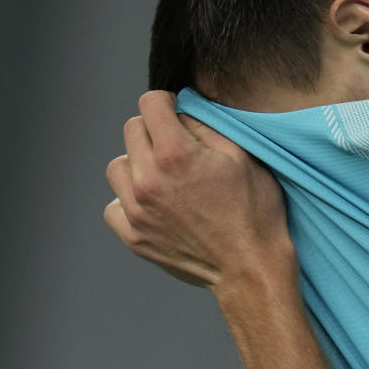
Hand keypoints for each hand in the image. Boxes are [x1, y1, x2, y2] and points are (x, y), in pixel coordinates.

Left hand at [104, 91, 293, 290]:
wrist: (251, 266)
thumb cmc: (255, 212)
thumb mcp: (242, 156)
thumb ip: (205, 128)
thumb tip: (182, 114)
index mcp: (176, 154)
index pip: (149, 103)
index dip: (166, 102)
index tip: (176, 111)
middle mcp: (148, 180)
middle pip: (131, 130)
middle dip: (153, 129)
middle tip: (178, 145)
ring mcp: (136, 211)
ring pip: (117, 166)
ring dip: (137, 163)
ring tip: (165, 176)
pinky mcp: (134, 237)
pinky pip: (113, 205)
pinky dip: (129, 200)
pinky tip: (154, 203)